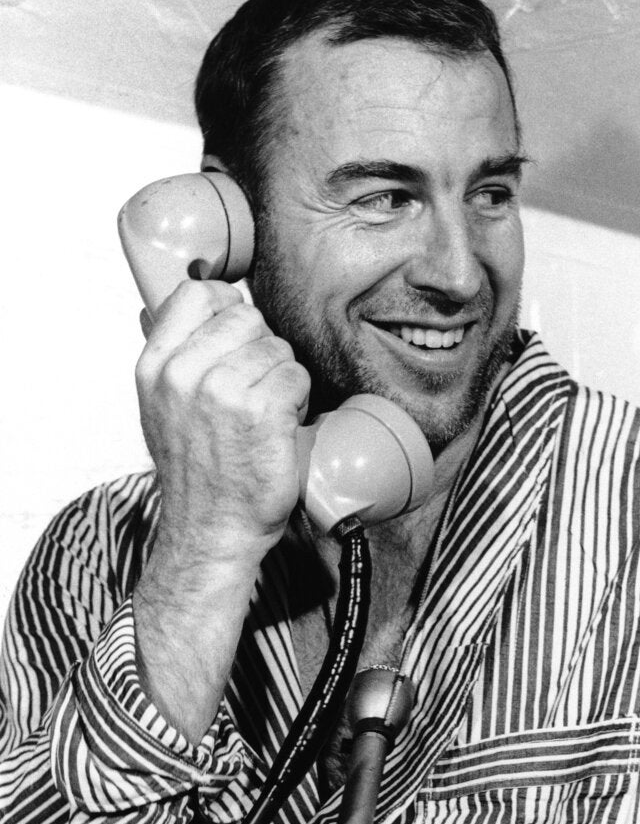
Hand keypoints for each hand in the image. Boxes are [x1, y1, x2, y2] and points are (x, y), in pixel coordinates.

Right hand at [132, 280, 309, 739]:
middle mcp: (183, 374)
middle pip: (246, 316)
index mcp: (155, 367)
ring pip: (277, 348)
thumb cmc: (197, 473)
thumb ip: (180, 355)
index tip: (237, 335)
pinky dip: (299, 401)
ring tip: (265, 414)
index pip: (197, 293)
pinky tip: (280, 427)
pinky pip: (297, 377)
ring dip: (282, 378)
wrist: (210, 530)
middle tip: (254, 389)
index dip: (227, 308)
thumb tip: (211, 297)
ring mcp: (222, 391)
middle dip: (261, 348)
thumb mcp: (164, 406)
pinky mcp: (262, 411)